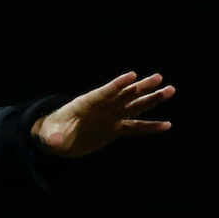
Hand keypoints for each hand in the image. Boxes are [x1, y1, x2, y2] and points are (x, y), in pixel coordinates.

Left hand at [32, 72, 174, 157]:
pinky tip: (167, 125)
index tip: (132, 75)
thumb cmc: (51, 132)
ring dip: (152, 99)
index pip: (104, 92)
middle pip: (124, 95)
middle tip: (158, 77)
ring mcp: (110, 117)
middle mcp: (102, 107)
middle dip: (140, 87)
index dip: (117, 85)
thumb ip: (51, 136)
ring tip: (170, 90)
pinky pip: (135, 127)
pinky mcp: (115, 129)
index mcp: (86, 103)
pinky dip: (150, 127)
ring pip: (134, 106)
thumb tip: (52, 141)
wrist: (58, 139)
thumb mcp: (48, 135)